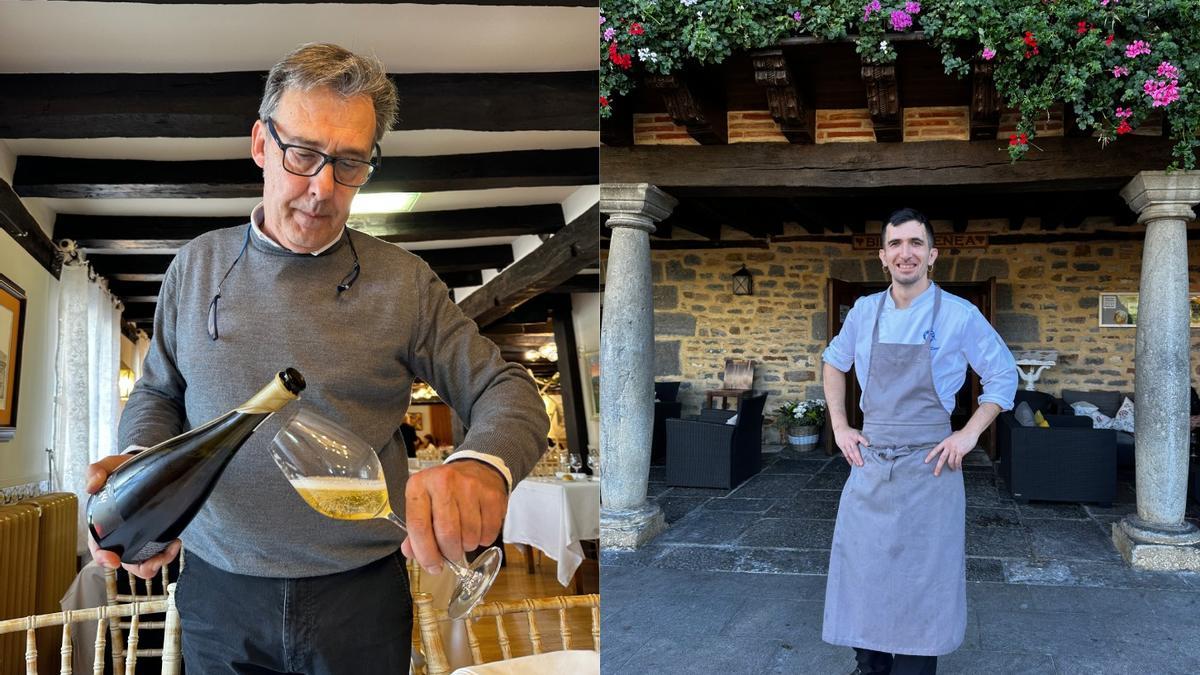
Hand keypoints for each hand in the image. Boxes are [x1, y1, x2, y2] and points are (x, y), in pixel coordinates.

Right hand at [85, 455, 182, 578]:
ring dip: (158, 562)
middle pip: (125, 562)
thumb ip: (97, 470)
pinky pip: (160, 553)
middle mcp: (120, 536)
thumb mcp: (109, 466)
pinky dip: (168, 553)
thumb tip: (93, 485)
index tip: (113, 561)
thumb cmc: (124, 471)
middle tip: (153, 562)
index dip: (102, 557)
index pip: (98, 547)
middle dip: (139, 567)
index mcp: (102, 524)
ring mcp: (138, 537)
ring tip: (172, 548)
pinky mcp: (155, 535)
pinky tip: (176, 542)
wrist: (149, 466)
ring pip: (144, 562)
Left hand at [401, 459, 507, 573]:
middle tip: (451, 554)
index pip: (418, 526)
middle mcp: (443, 482)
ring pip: (469, 536)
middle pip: (447, 534)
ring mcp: (470, 486)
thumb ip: (414, 531)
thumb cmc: (445, 491)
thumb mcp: (423, 503)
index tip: (432, 566)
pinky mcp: (491, 494)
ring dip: (467, 546)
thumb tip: (412, 553)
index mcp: (419, 485)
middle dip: (450, 553)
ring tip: (464, 537)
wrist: (476, 469)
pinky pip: (488, 532)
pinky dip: (483, 539)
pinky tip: (478, 530)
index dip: (425, 553)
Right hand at [832, 425, 869, 467]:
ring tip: (858, 465)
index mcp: (856, 435)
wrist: (840, 429)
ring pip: (850, 453)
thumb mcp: (857, 432)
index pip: (861, 438)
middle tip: (862, 463)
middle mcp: (850, 440)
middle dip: (858, 457)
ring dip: (854, 459)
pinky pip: (845, 454)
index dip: (864, 441)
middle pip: (855, 449)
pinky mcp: (842, 447)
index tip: (868, 445)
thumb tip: (870, 444)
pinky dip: (849, 459)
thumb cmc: (851, 432)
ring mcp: (846, 444)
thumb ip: (863, 438)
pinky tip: (852, 464)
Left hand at [924, 429, 978, 475]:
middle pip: (942, 458)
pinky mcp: (961, 452)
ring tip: (952, 470)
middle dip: (938, 467)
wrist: (970, 432)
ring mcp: (955, 450)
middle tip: (936, 474)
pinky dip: (958, 465)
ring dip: (951, 467)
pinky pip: (958, 461)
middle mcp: (949, 447)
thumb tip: (948, 443)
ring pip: (950, 461)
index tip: (926, 462)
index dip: (930, 456)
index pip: (935, 450)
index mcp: (945, 442)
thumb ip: (949, 441)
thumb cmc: (962, 434)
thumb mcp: (952, 436)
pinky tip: (958, 468)